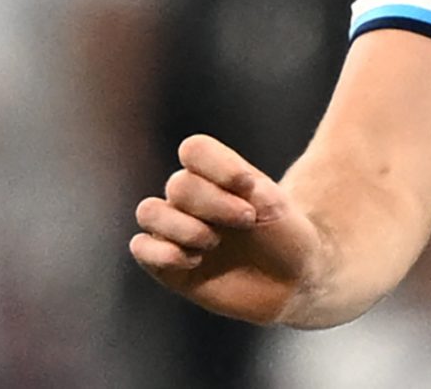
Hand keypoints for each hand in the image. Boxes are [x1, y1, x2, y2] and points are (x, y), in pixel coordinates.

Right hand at [131, 134, 327, 325]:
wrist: (290, 280)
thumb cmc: (285, 237)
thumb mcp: (279, 208)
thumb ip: (257, 191)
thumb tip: (244, 184)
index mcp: (214, 174)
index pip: (193, 150)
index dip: (218, 166)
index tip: (250, 185)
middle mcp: (190, 198)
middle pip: (178, 185)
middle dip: (213, 204)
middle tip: (246, 220)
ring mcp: (176, 230)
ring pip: (149, 211)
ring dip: (183, 227)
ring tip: (213, 243)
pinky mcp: (166, 265)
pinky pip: (140, 248)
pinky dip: (161, 252)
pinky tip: (194, 260)